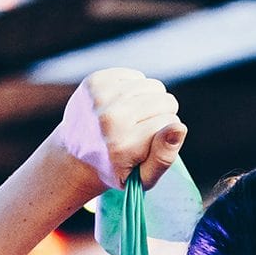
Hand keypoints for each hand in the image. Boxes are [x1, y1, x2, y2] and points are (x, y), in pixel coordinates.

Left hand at [57, 68, 186, 190]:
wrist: (76, 156)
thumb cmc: (117, 169)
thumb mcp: (142, 178)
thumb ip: (164, 157)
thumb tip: (179, 127)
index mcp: (123, 145)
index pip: (172, 124)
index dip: (167, 136)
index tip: (150, 146)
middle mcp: (110, 118)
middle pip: (165, 102)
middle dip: (162, 116)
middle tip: (143, 132)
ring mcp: (100, 96)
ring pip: (154, 87)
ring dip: (151, 102)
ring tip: (135, 119)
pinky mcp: (95, 81)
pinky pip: (138, 76)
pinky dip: (136, 90)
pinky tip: (124, 106)